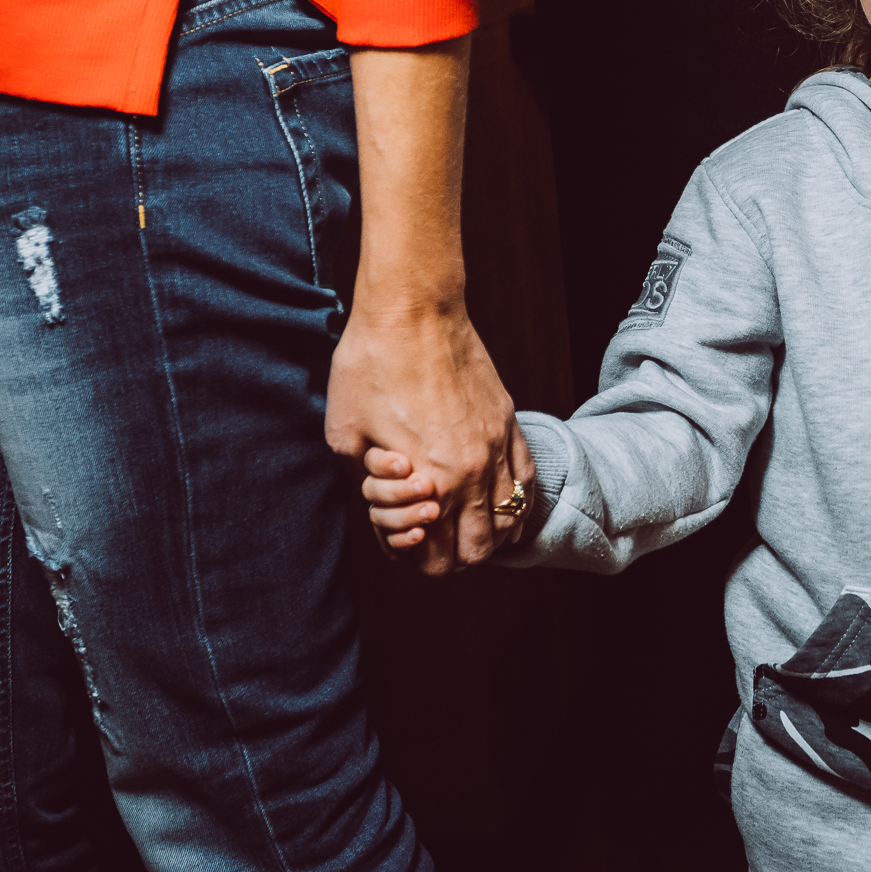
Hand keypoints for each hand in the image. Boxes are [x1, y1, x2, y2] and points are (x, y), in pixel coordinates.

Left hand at [327, 303, 533, 573]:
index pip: (438, 558)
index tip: (400, 544)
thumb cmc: (370, 367)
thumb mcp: (344, 438)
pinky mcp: (508, 422)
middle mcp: (475, 471)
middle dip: (452, 556)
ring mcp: (498, 445)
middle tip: (429, 540)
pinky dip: (513, 501)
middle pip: (480, 548)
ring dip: (487, 533)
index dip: (414, 560)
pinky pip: (526, 480)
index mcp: (433, 480)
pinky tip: (496, 501)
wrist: (413, 311)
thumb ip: (368, 485)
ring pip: (510, 518)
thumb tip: (387, 504)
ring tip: (463, 525)